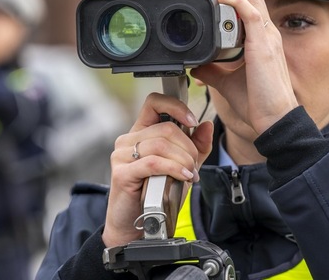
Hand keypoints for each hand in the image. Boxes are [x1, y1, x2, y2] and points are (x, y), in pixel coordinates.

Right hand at [102, 93, 212, 247]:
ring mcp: (122, 155)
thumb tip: (207, 125)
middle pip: (166, 128)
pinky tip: (183, 177)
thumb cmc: (157, 196)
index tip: (193, 121)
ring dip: (183, 159)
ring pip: (161, 144)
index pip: (154, 102)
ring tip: (190, 174)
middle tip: (194, 165)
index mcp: (141, 133)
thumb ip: (196, 147)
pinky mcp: (122, 173)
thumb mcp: (183, 167)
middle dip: (188, 146)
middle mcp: (128, 140)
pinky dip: (173, 168)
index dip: (175, 106)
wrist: (138, 226)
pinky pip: (153, 163)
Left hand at [187, 0, 298, 133]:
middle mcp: (266, 33)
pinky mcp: (264, 45)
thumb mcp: (227, 83)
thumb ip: (212, 71)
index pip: (247, 3)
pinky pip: (251, 12)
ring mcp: (267, 37)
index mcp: (261, 39)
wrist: (274, 120)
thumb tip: (194, 66)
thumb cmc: (258, 104)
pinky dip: (235, 0)